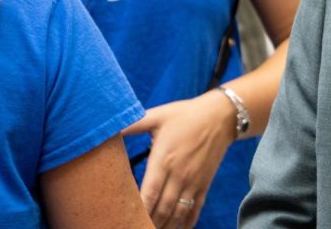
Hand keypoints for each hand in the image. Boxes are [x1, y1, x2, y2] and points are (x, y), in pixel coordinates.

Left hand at [122, 90, 235, 227]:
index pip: (148, 194)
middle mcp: (179, 174)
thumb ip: (133, 124)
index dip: (137, 210)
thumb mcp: (158, 115)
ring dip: (165, 226)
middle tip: (133, 227)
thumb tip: (108, 127)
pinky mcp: (205, 183)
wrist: (222, 115)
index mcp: (164, 159)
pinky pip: (196, 208)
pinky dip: (187, 222)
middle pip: (162, 208)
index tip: (124, 217)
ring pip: (178, 212)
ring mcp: (194, 181)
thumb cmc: (186, 114)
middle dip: (147, 223)